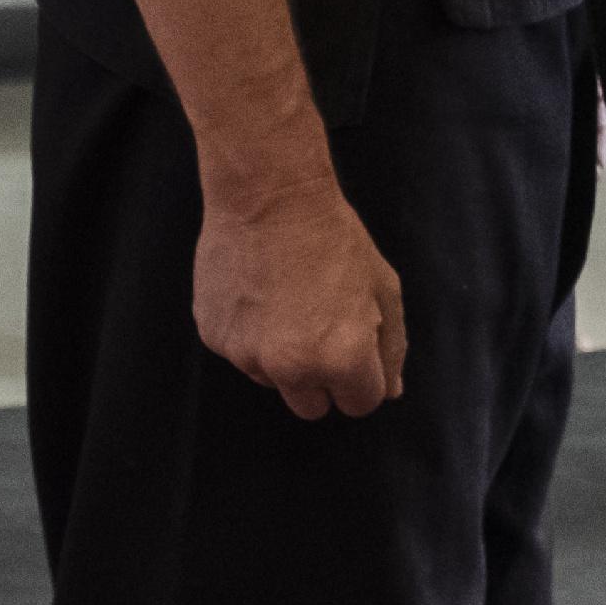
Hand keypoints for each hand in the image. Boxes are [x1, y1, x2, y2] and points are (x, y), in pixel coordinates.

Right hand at [194, 170, 407, 418]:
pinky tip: (257, 294)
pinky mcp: (214, 338)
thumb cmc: (333, 237)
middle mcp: (292, 369)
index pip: (359, 405)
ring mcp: (247, 356)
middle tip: (318, 330)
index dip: (361, 376)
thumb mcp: (384, 286)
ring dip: (281, 357)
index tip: (353, 346)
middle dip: (321, 379)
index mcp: (342, 359)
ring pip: (272, 381)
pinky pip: (240, 354)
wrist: (268, 197)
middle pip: (312, 407)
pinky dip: (249, 334)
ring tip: (285, 302)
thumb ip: (391, 347)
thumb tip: (391, 392)